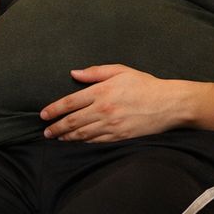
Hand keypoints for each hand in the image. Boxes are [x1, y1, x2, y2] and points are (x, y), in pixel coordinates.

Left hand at [40, 64, 183, 142]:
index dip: (54, 110)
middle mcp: (103, 110)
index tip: (43, 114)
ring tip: (57, 138)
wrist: (169, 104)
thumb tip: (73, 74)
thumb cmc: (145, 85)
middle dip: (56, 127)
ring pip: (82, 134)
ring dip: (67, 137)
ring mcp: (111, 125)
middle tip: (46, 132)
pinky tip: (77, 142)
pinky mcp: (120, 136)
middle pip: (72, 121)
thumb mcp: (120, 71)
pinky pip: (96, 141)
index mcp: (102, 91)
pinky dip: (84, 142)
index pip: (70, 102)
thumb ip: (95, 72)